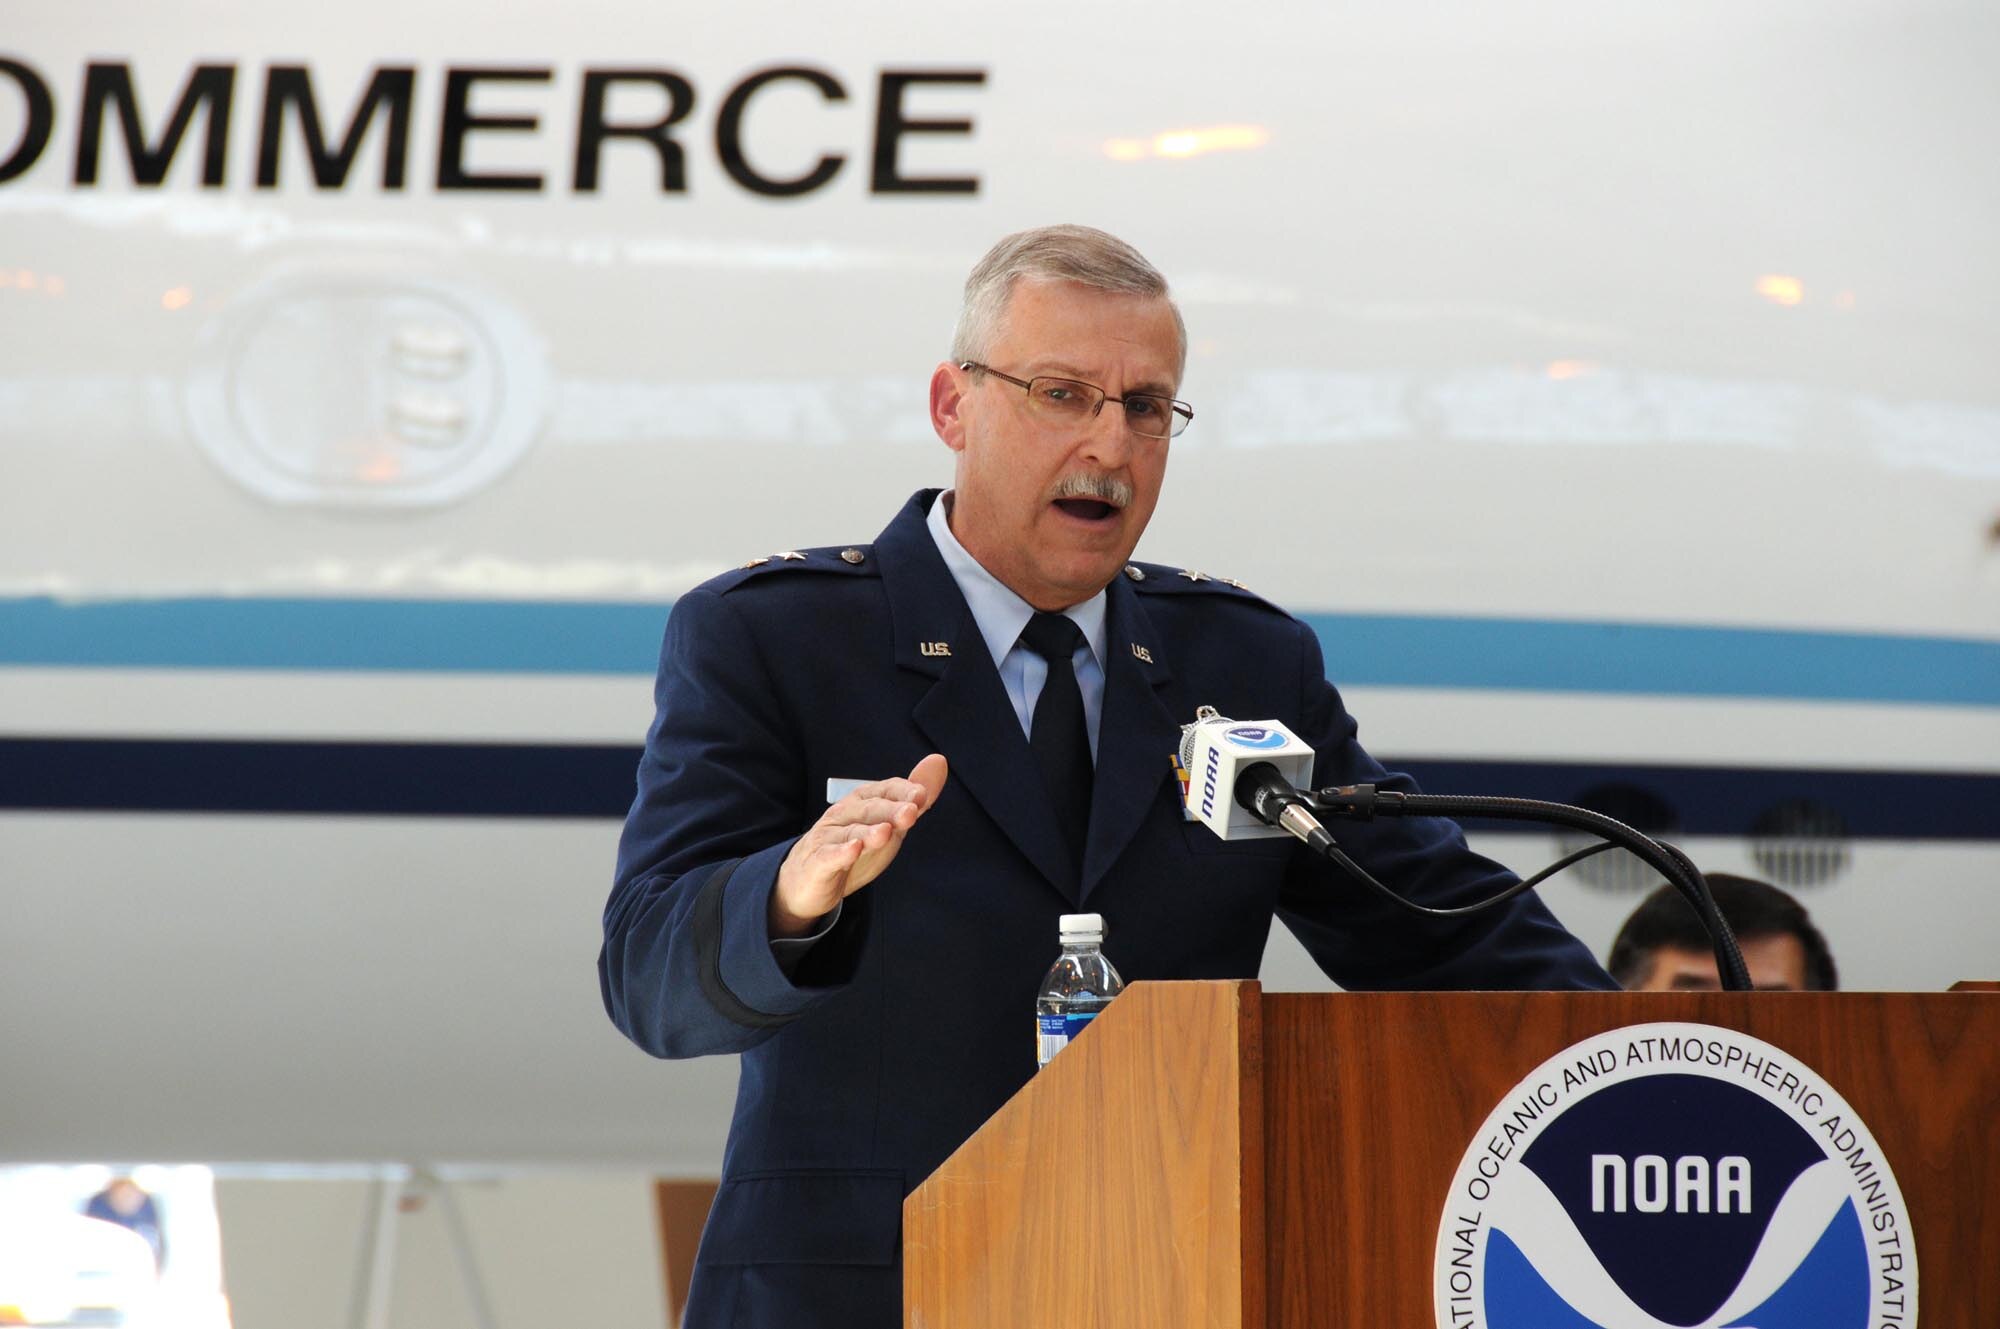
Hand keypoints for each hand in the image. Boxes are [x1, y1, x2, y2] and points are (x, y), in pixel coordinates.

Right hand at [770, 753, 948, 937]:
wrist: (809, 879)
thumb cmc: (854, 846)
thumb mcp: (889, 823)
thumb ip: (914, 799)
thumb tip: (939, 761)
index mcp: (862, 802)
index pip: (884, 790)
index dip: (903, 792)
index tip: (921, 796)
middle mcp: (843, 814)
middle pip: (869, 810)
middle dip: (891, 810)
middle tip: (911, 812)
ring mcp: (828, 837)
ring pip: (850, 832)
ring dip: (868, 832)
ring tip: (885, 832)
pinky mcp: (817, 863)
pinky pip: (829, 856)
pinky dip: (840, 853)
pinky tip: (853, 850)